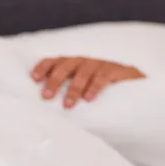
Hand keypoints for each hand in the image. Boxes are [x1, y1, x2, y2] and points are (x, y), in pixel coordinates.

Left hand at [31, 57, 145, 107]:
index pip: (53, 61)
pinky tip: (88, 98)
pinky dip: (94, 87)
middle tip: (46, 97)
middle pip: (65, 67)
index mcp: (71, 63)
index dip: (43, 67)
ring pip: (83, 73)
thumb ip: (63, 88)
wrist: (131, 83)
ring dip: (73, 89)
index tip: (34, 78)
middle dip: (54, 81)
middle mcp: (83, 60)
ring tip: (67, 105)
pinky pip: (102, 77)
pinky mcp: (114, 70)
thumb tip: (43, 102)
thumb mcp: (78, 84)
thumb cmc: (97, 86)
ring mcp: (99, 63)